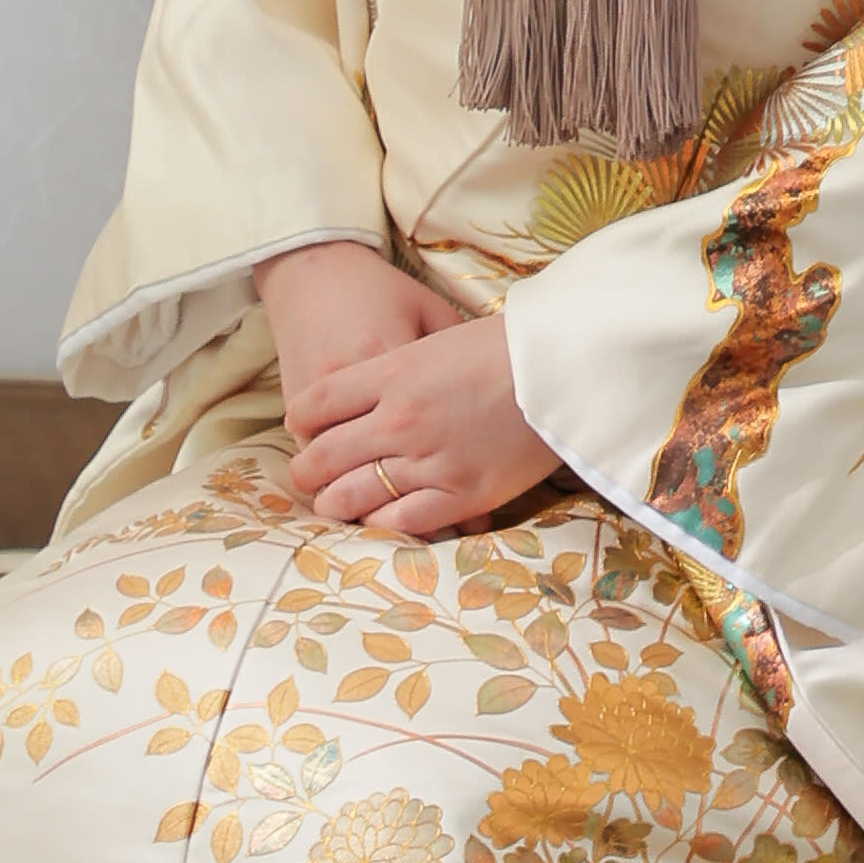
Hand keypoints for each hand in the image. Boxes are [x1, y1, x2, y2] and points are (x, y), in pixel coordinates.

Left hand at [259, 244, 558, 541]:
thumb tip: (358, 397)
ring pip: (352, 495)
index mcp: (391, 372)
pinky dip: (381, 523)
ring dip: (334, 503)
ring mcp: (430, 459)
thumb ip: (392, 372)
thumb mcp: (435, 339)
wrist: (564, 362)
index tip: (303, 430)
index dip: (299, 422)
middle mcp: (400, 419)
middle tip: (308, 475)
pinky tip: (379, 519)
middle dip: (306, 471)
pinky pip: (401, 521)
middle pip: (322, 456)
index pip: (313, 406)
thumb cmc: (504, 344)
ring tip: (334, 503)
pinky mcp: (463, 492)